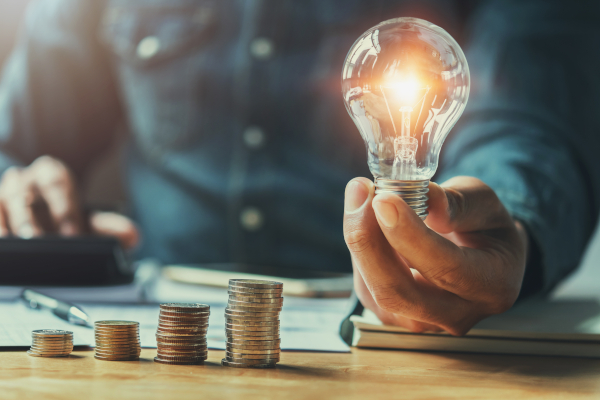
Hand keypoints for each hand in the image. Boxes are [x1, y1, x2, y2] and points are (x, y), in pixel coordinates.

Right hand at [0, 156, 138, 248]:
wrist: (37, 214)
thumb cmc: (63, 214)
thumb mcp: (86, 220)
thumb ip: (108, 227)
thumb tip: (133, 237)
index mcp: (52, 173)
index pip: (58, 184)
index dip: (65, 208)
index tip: (72, 233)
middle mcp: (24, 179)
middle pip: (25, 194)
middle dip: (31, 219)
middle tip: (38, 240)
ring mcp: (2, 193)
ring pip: (2, 204)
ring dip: (8, 225)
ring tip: (15, 244)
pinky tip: (3, 245)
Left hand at [343, 176, 527, 334]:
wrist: (482, 256)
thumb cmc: (484, 226)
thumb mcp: (484, 202)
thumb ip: (458, 201)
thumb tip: (426, 199)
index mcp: (492, 286)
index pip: (445, 268)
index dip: (408, 235)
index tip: (383, 199)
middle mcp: (458, 315)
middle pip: (398, 293)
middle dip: (369, 242)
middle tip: (360, 193)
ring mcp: (423, 322)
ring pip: (374, 291)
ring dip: (360, 241)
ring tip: (362, 197)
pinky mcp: (394, 317)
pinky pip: (365, 287)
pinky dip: (361, 251)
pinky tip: (367, 222)